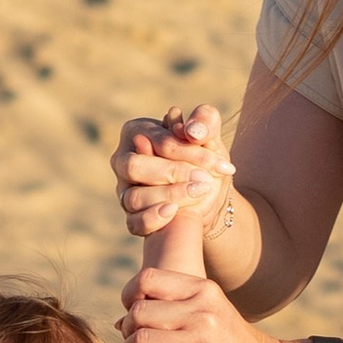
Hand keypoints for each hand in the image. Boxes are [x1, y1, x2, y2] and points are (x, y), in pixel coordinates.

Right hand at [113, 105, 236, 242]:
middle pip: (134, 167)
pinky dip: (153, 219)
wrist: (206, 190)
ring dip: (168, 195)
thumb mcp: (210, 135)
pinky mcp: (131, 216)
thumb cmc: (203, 156)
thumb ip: (204, 121)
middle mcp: (123, 161)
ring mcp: (124, 190)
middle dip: (173, 173)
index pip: (158, 141)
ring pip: (133, 196)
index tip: (220, 164)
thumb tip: (191, 131)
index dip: (189, 152)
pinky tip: (174, 211)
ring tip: (199, 192)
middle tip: (205, 179)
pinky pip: (133, 222)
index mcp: (136, 132)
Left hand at [119, 258, 296, 342]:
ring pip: (138, 341)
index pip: (147, 279)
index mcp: (205, 291)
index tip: (132, 308)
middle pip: (138, 311)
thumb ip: (172, 307)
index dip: (130, 293)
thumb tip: (120, 320)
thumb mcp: (213, 309)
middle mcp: (202, 314)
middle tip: (135, 340)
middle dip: (129, 327)